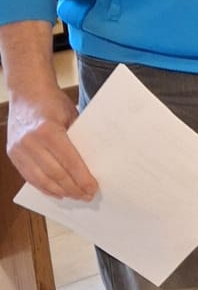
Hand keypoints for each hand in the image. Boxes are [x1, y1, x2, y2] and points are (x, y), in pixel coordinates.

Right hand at [5, 83, 97, 200]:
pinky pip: (28, 176)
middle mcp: (30, 141)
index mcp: (48, 131)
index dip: (82, 178)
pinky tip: (56, 192)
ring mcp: (18, 149)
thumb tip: (94, 164)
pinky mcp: (12, 153)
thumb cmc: (53, 103)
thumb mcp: (72, 117)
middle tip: (87, 196)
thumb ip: (79, 139)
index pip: (69, 161)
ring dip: (59, 191)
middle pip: (55, 173)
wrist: (27, 93)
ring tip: (74, 196)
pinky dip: (43, 187)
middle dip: (73, 188)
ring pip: (40, 179)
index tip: (93, 188)